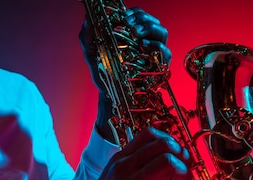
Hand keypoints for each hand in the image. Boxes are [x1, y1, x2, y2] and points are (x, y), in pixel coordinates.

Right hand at [33, 128, 193, 179]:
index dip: (174, 144)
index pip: (152, 134)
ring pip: (169, 164)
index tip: (180, 161)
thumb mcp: (114, 177)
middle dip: (185, 162)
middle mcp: (126, 168)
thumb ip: (135, 168)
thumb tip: (165, 166)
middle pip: (166, 146)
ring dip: (186, 179)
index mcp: (122, 159)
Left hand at [79, 6, 171, 139]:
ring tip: (137, 34)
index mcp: (133, 34)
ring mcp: (154, 53)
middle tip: (130, 25)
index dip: (135, 13)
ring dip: (150, 28)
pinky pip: (166, 52)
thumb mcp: (91, 51)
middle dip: (143, 19)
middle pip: (153, 21)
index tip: (125, 16)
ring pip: (162, 32)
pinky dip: (157, 46)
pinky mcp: (160, 66)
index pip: (140, 16)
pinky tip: (144, 46)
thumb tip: (88, 16)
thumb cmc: (102, 72)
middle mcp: (146, 40)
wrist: (110, 94)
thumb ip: (87, 34)